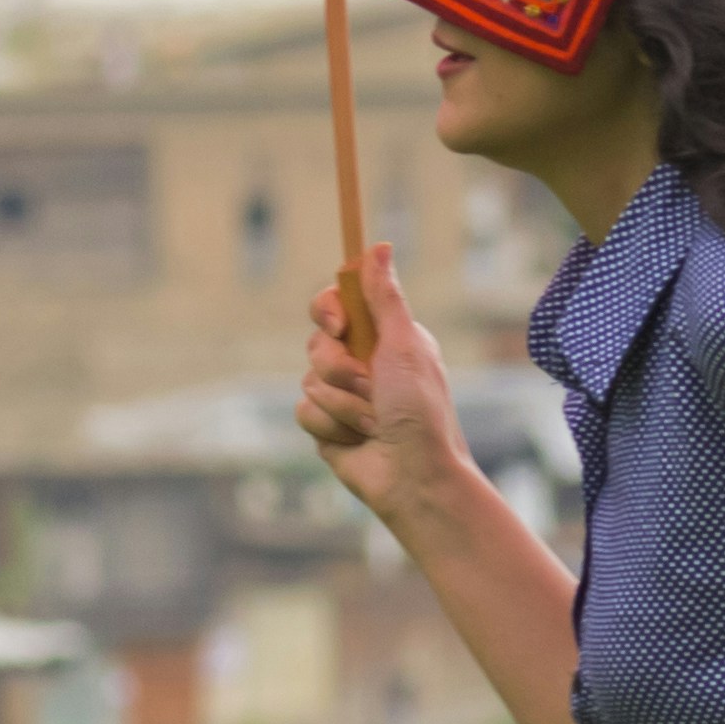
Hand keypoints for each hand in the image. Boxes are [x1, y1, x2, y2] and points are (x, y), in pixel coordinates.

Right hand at [298, 242, 470, 525]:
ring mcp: (342, 394)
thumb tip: (379, 246)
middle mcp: (363, 362)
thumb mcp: (405, 345)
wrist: (413, 477)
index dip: (329, 309)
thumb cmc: (420, 410)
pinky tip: (357, 441)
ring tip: (373, 422)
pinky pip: (304, 410)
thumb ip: (385, 298)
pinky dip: (331, 425)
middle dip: (340, 368)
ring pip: (309, 378)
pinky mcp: (326, 425)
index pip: (339, 303)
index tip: (338, 324)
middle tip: (371, 387)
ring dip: (342, 403)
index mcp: (385, 337)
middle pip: (317, 341)